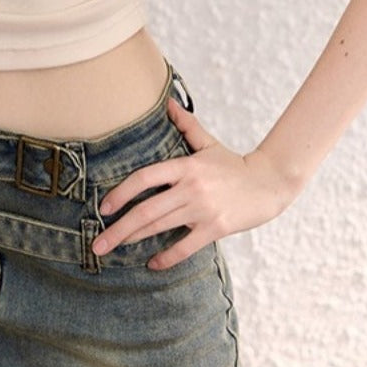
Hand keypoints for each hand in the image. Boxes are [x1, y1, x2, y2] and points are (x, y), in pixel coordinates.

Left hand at [92, 97, 298, 269]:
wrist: (269, 183)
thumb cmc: (233, 164)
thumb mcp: (208, 142)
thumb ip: (185, 124)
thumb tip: (167, 102)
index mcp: (185, 165)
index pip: (145, 177)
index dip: (121, 192)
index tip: (103, 207)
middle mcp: (191, 187)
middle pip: (146, 209)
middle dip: (118, 228)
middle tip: (97, 243)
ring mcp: (203, 209)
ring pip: (160, 227)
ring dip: (133, 240)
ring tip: (112, 250)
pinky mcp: (216, 228)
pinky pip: (185, 247)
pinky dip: (167, 257)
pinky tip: (152, 264)